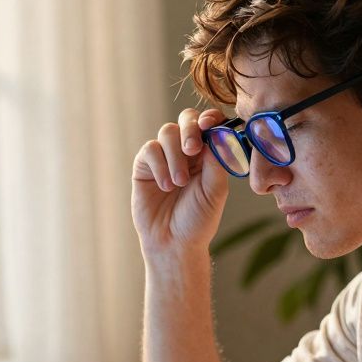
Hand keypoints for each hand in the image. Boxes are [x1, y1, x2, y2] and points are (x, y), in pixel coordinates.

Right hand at [131, 108, 232, 261]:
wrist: (173, 242)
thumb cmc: (198, 220)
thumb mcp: (215, 190)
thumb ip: (217, 160)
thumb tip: (216, 132)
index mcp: (208, 153)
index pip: (209, 124)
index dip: (210, 118)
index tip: (211, 124)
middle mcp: (186, 151)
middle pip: (186, 119)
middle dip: (190, 129)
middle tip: (193, 149)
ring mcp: (165, 156)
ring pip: (167, 133)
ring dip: (175, 156)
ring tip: (179, 183)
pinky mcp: (145, 165)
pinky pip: (150, 149)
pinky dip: (159, 165)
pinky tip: (166, 186)